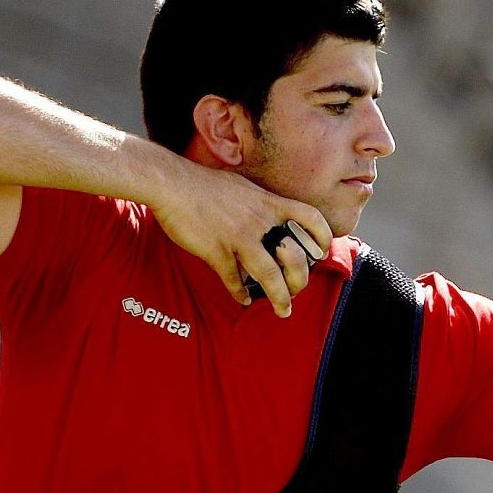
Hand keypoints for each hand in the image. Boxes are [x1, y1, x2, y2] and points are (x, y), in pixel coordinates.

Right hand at [148, 166, 332, 316]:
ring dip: (279, 297)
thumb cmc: (205, 184)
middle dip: (301, 280)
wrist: (170, 182)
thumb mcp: (244, 187)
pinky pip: (233, 279)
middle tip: (297, 291)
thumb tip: (272, 216)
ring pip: (269, 274)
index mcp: (269, 203)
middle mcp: (260, 220)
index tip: (321, 252)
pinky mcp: (216, 250)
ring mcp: (239, 236)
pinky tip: (242, 299)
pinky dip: (239, 292)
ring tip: (283, 310)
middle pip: (295, 257)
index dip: (322, 237)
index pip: (311, 218)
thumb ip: (261, 204)